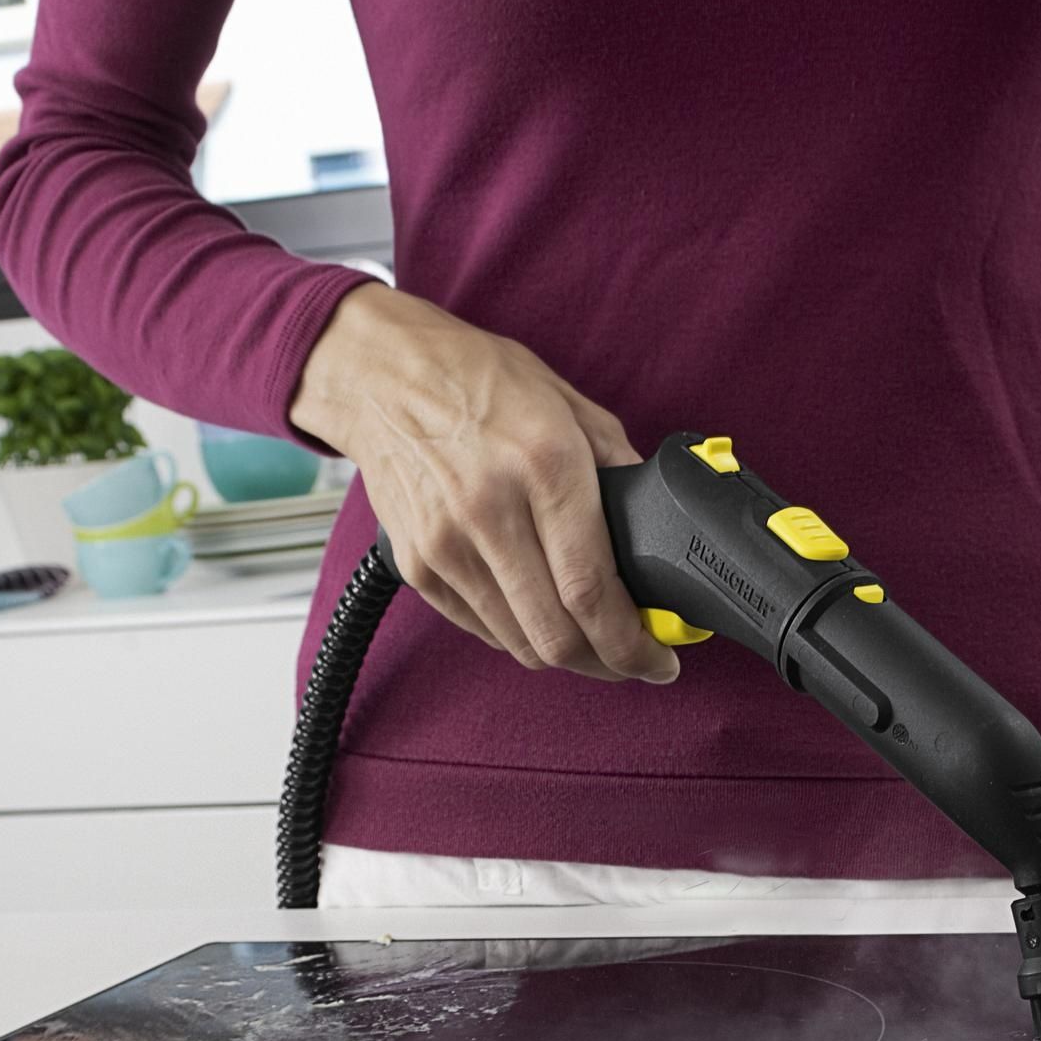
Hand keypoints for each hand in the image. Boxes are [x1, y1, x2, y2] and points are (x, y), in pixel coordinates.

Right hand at [290, 284, 676, 683]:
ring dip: (564, 655)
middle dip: (607, 665)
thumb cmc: (479, 381)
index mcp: (544, 465)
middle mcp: (491, 510)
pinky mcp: (417, 566)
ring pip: (519, 643)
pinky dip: (519, 634)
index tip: (658, 659)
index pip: (591, 590)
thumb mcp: (570, 406)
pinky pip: (481, 628)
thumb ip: (620, 468)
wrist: (382, 375)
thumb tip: (657, 531)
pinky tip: (540, 613)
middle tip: (632, 660)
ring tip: (591, 640)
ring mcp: (446, 544)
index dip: (633, 645)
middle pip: (556, 635)